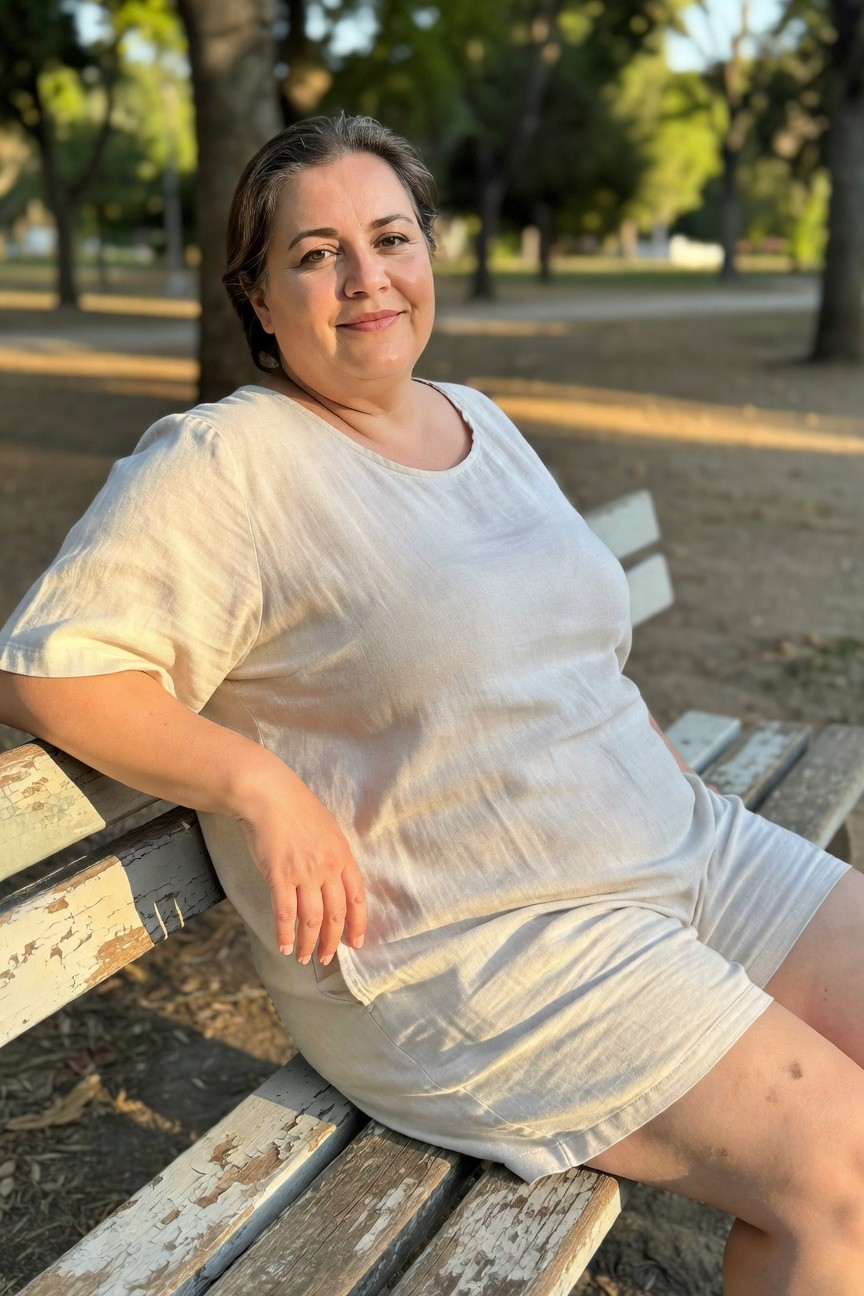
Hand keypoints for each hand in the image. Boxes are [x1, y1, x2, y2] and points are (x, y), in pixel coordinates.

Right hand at [235, 756, 366, 965]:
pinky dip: (285, 933)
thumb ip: (333, 856)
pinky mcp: (280, 875)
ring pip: (311, 919)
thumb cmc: (295, 808)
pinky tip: (284, 946)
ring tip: (304, 958)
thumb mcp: (327, 830)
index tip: (356, 943)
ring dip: (308, 943)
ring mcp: (304, 872)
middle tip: (327, 958)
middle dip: (332, 941)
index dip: (358, 924)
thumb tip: (333, 880)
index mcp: (343, 856)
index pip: (357, 897)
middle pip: (335, 914)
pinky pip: (285, 912)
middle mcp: (327, 867)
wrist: (269, 794)